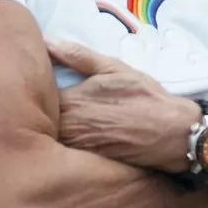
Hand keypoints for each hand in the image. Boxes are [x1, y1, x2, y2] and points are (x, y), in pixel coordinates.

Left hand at [49, 39, 200, 172]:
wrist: (172, 133)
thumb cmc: (144, 97)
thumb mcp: (114, 69)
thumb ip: (78, 56)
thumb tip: (46, 42)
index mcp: (68, 102)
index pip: (35, 96)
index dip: (37, 91)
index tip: (40, 87)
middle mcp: (65, 128)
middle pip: (37, 120)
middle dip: (39, 111)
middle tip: (47, 106)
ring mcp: (73, 149)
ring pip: (47, 138)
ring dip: (49, 130)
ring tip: (71, 121)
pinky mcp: (82, 165)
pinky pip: (62, 154)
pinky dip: (61, 146)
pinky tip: (80, 137)